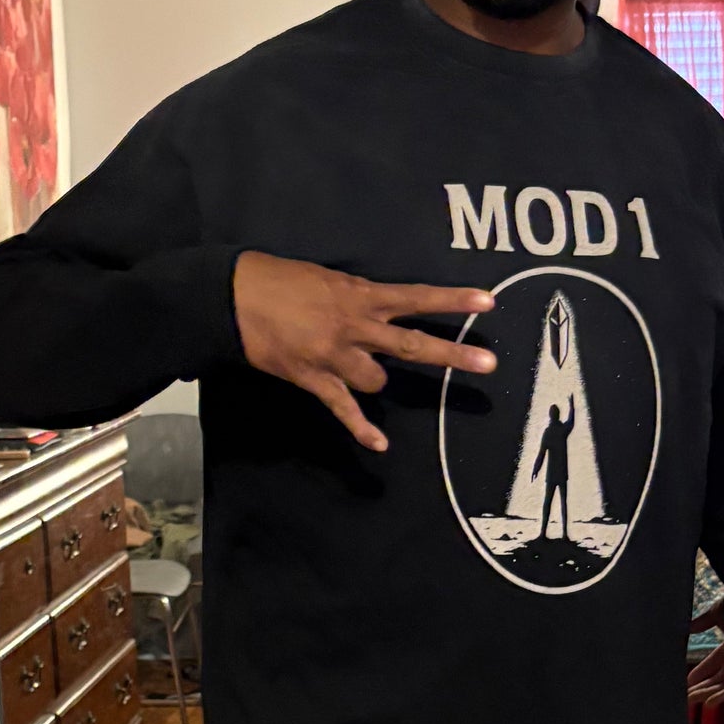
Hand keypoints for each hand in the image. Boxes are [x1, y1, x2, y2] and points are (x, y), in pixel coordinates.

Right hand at [233, 251, 495, 453]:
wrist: (234, 296)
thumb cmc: (280, 279)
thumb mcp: (328, 277)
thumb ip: (358, 295)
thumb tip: (379, 309)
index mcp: (360, 295)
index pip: (416, 297)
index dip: (451, 300)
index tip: (487, 301)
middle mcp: (355, 326)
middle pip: (413, 344)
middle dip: (452, 355)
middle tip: (489, 364)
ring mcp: (335, 355)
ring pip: (376, 380)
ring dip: (373, 378)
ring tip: (353, 366)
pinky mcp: (313, 378)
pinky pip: (343, 409)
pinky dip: (361, 428)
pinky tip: (379, 445)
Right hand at [687, 599, 723, 707]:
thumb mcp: (718, 613)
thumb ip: (702, 622)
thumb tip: (688, 627)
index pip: (713, 664)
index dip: (699, 673)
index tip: (686, 682)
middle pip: (718, 678)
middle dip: (700, 688)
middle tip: (684, 697)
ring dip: (707, 693)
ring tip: (690, 700)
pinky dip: (723, 695)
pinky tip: (709, 702)